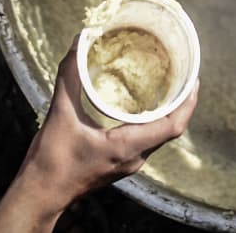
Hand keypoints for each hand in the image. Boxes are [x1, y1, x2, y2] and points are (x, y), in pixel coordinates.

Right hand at [17, 41, 197, 217]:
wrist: (41, 193)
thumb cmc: (51, 161)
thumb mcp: (60, 113)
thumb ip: (70, 76)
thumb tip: (79, 42)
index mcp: (126, 147)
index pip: (172, 126)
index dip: (188, 102)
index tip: (194, 77)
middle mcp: (134, 158)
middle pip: (171, 129)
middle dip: (182, 102)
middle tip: (186, 73)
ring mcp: (129, 163)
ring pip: (160, 135)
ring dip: (170, 111)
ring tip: (172, 84)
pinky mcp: (121, 163)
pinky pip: (148, 139)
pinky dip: (154, 120)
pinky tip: (147, 104)